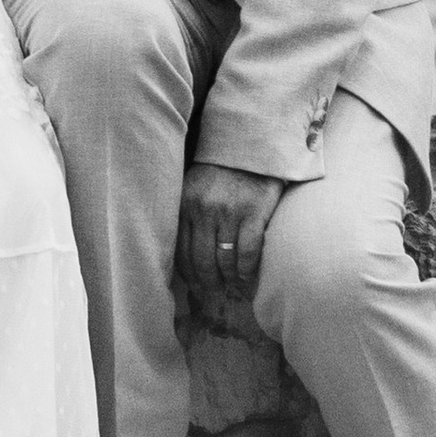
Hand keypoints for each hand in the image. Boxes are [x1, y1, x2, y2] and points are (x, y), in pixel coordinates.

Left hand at [178, 163, 285, 300]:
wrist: (252, 145)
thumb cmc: (221, 171)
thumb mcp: (194, 188)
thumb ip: (187, 215)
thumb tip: (184, 256)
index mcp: (186, 205)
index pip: (181, 252)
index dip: (189, 275)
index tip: (195, 285)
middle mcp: (204, 210)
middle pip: (202, 261)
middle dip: (208, 282)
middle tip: (214, 290)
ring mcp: (229, 212)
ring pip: (224, 260)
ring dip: (228, 279)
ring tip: (231, 284)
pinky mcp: (253, 213)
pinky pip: (247, 253)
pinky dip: (246, 270)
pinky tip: (246, 275)